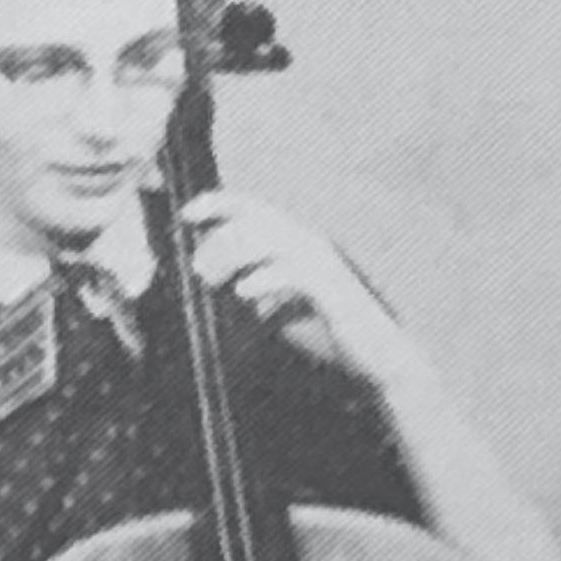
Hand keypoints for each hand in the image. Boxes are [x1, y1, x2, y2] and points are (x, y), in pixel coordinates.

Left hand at [179, 192, 407, 389]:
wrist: (373, 356)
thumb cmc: (325, 331)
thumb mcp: (275, 309)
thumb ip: (248, 289)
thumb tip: (208, 280)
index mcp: (294, 244)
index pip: (255, 211)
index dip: (221, 204)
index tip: (187, 213)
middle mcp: (309, 244)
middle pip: (261, 216)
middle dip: (222, 228)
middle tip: (195, 260)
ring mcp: (321, 263)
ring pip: (274, 239)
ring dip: (236, 253)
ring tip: (210, 277)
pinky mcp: (331, 288)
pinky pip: (295, 275)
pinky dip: (266, 280)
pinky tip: (243, 292)